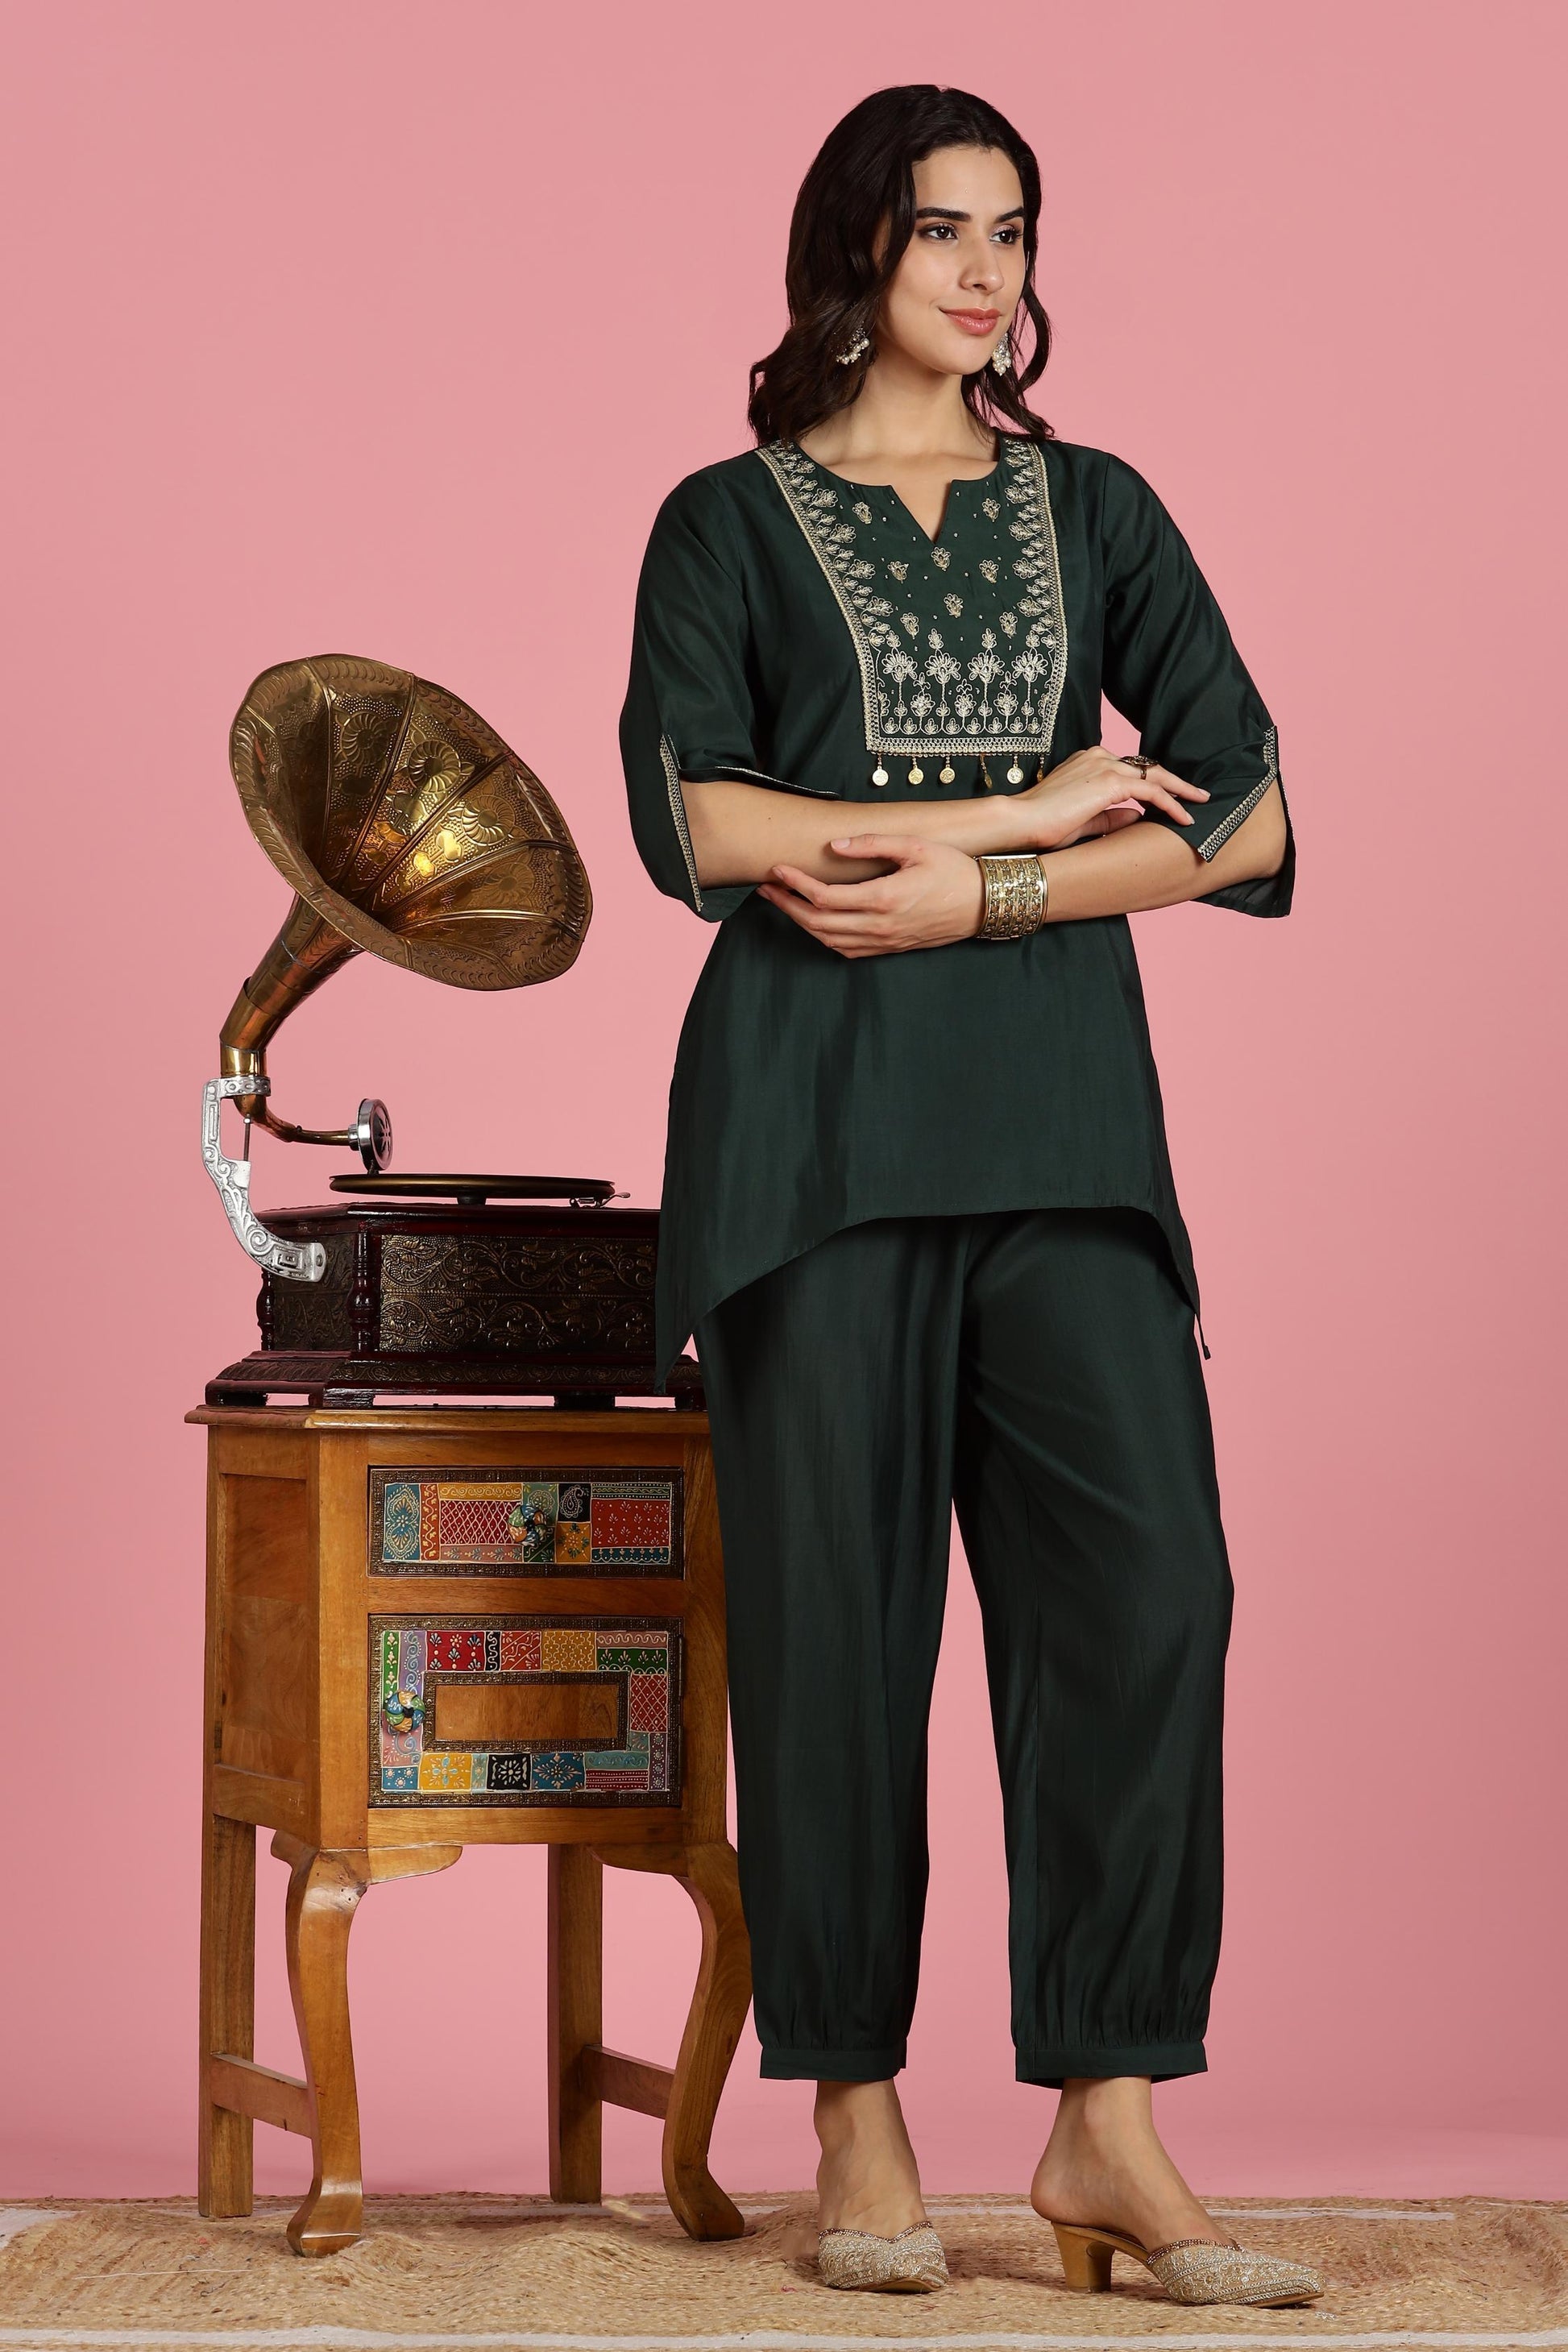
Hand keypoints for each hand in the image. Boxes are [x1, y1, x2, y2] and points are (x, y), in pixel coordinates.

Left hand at [759, 836, 983, 958]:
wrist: (985, 904)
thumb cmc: (954, 870)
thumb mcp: (916, 846)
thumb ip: (872, 843)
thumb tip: (834, 846)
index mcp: (884, 899)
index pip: (824, 897)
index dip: (795, 885)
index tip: (777, 870)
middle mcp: (880, 926)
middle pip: (818, 923)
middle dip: (787, 906)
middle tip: (765, 888)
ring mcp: (884, 941)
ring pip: (829, 940)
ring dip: (801, 923)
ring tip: (783, 903)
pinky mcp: (890, 948)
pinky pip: (847, 950)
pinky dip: (823, 938)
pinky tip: (814, 923)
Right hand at [1016, 748, 1208, 847]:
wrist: (1020, 821)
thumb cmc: (1042, 826)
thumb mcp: (1083, 820)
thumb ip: (1110, 816)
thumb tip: (1137, 816)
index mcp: (1089, 761)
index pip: (1130, 769)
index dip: (1154, 782)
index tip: (1170, 796)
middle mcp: (1099, 757)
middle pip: (1148, 767)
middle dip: (1176, 782)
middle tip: (1198, 795)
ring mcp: (1104, 766)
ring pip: (1155, 776)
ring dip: (1180, 791)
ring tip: (1199, 804)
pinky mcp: (1109, 782)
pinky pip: (1151, 792)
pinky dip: (1171, 804)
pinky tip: (1184, 817)